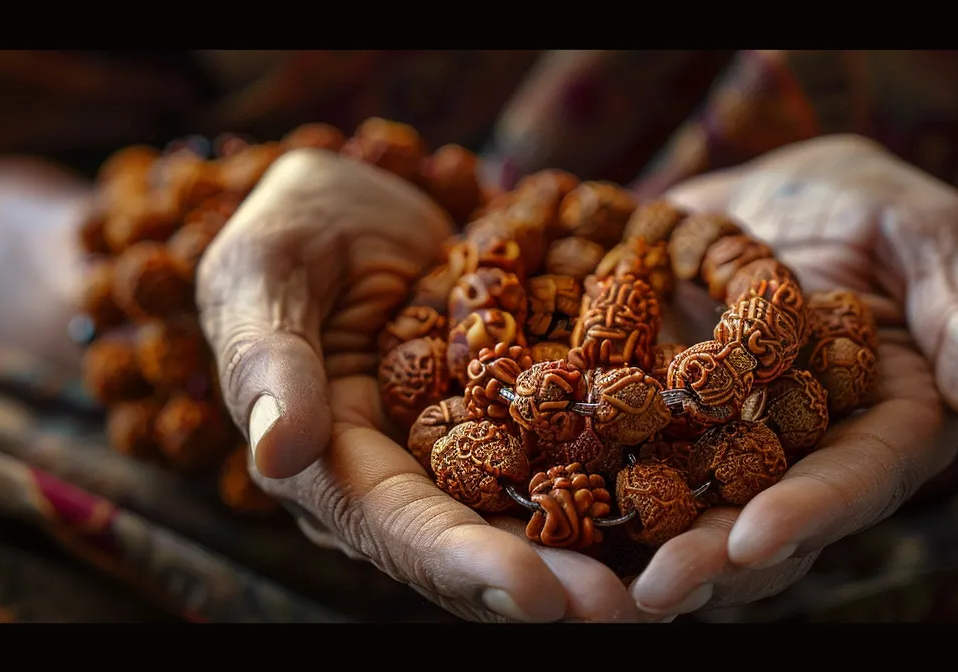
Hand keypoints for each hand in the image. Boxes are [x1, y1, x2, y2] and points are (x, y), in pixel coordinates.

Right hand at [196, 149, 640, 621]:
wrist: (357, 195)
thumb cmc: (291, 232)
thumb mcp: (264, 274)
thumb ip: (270, 360)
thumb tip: (276, 453)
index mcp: (334, 466)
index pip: (401, 531)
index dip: (468, 566)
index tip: (537, 595)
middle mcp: (408, 481)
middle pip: (482, 548)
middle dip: (555, 583)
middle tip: (630, 608)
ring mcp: (471, 453)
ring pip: (540, 516)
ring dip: (604, 549)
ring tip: (678, 571)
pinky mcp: (522, 417)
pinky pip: (578, 453)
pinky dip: (630, 476)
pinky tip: (694, 490)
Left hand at [627, 135, 957, 615]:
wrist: (805, 199)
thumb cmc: (891, 217)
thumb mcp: (936, 241)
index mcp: (889, 429)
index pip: (854, 484)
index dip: (808, 515)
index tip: (756, 540)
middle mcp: (808, 457)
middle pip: (761, 521)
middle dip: (708, 560)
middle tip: (653, 591)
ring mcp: (732, 447)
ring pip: (689, 511)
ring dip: (642, 548)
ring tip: (590, 580)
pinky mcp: (668, 421)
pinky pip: (626, 459)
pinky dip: (586, 483)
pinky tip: (534, 503)